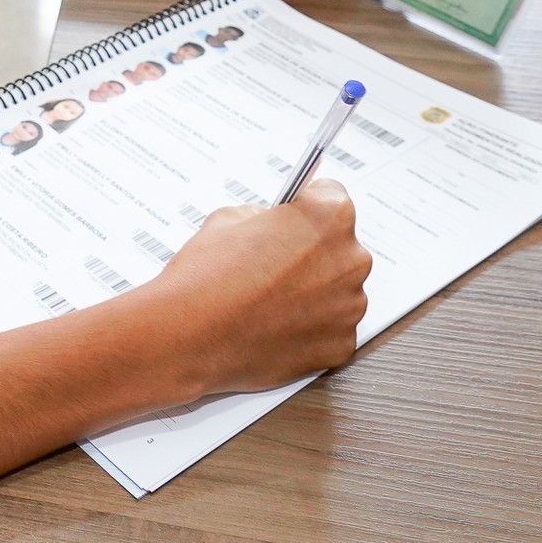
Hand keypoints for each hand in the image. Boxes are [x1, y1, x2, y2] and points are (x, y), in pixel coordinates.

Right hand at [153, 180, 371, 392]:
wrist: (191, 336)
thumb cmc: (207, 277)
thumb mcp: (228, 218)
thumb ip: (264, 217)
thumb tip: (272, 229)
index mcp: (329, 217)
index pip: (332, 197)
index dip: (305, 207)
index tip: (295, 218)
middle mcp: (351, 260)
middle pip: (338, 248)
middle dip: (311, 254)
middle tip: (274, 264)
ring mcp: (349, 306)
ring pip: (337, 291)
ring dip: (312, 293)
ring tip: (270, 300)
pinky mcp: (340, 345)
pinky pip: (331, 329)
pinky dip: (309, 328)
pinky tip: (275, 325)